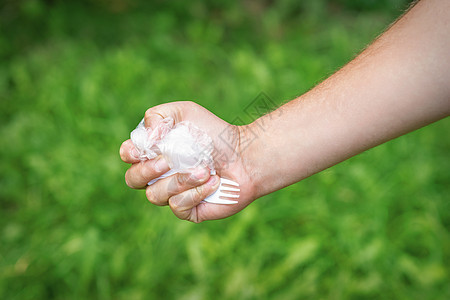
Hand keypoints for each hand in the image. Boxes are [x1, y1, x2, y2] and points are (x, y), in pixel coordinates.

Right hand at [120, 101, 255, 221]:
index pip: (128, 156)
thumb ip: (157, 117)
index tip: (146, 149)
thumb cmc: (214, 133)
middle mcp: (159, 175)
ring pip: (155, 195)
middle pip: (132, 180)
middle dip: (148, 170)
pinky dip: (196, 192)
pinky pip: (177, 207)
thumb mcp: (185, 112)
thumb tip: (144, 140)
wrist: (244, 155)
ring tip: (204, 169)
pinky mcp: (187, 209)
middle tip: (168, 161)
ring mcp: (171, 193)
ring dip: (180, 180)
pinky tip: (213, 182)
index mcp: (154, 152)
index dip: (131, 154)